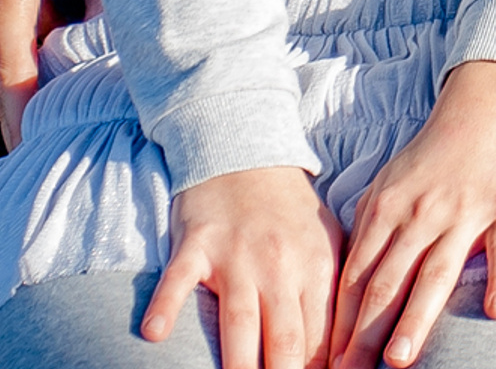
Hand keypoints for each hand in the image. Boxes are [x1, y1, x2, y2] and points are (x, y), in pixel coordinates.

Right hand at [0, 0, 88, 148]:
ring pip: (28, 40)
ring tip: (95, 91)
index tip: (35, 157)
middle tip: (77, 137)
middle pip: (21, 70)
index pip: (14, 76)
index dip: (27, 119)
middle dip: (44, 105)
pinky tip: (89, 21)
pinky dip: (54, 25)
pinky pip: (28, 13)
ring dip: (55, 61)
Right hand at [146, 168, 342, 368]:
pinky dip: (166, 305)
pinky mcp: (197, 243)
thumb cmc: (287, 209)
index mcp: (315, 267)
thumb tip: (340, 356)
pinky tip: (155, 333)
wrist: (246, 149)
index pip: (321, 339)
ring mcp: (236, 254)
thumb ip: (329, 297)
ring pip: (239, 322)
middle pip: (284, 340)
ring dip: (238, 366)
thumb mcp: (323, 243)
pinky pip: (178, 279)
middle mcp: (279, 265)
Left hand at [328, 60, 495, 368]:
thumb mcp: (389, 183)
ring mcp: (464, 211)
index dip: (341, 323)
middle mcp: (421, 214)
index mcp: (387, 208)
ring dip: (416, 319)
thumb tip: (344, 288)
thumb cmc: (434, 151)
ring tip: (399, 361)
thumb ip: (368, 231)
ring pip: (436, 273)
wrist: (487, 101)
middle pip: (388, 283)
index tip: (329, 363)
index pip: (357, 277)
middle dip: (366, 334)